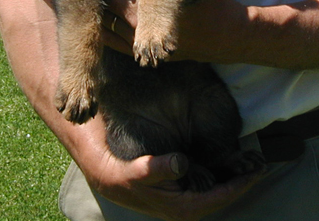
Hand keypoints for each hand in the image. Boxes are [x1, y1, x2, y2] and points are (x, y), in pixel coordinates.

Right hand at [81, 115, 263, 220]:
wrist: (110, 178)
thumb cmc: (126, 175)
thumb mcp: (139, 170)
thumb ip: (159, 167)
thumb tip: (182, 163)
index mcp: (181, 207)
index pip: (218, 197)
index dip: (238, 185)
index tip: (256, 173)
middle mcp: (186, 207)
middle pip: (221, 196)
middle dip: (240, 182)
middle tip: (260, 167)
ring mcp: (185, 201)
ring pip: (216, 191)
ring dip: (232, 179)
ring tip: (249, 166)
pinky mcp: (182, 193)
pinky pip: (208, 186)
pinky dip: (220, 176)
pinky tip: (227, 166)